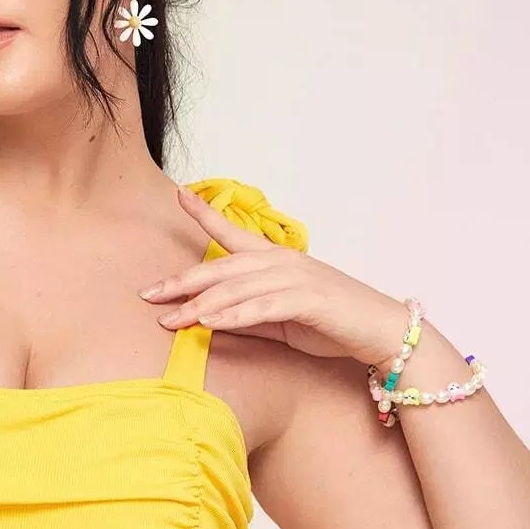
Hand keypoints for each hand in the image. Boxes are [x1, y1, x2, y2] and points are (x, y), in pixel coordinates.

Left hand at [139, 185, 411, 367]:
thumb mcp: (280, 322)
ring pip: (237, 288)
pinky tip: (210, 324)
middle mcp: (282, 262)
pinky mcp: (307, 300)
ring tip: (170, 319)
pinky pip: (262, 307)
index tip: (180, 195)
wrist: (380, 332)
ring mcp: (296, 278)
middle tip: (149, 293)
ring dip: (200, 304)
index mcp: (275, 260)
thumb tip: (208, 321)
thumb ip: (246, 317)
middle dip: (183, 281)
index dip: (206, 214)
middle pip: (222, 267)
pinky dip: (234, 315)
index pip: (234, 233)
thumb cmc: (331, 325)